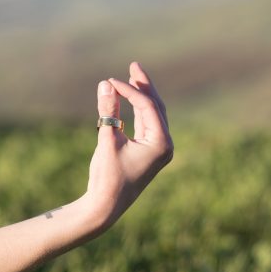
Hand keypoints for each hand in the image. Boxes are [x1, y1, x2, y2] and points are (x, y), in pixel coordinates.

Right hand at [84, 62, 172, 230]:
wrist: (106, 206)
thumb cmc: (107, 175)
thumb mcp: (107, 140)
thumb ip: (107, 111)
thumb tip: (106, 83)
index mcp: (161, 143)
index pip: (147, 107)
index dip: (129, 91)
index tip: (110, 82)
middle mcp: (164, 144)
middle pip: (156, 106)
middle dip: (144, 86)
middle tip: (134, 65)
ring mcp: (158, 148)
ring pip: (152, 114)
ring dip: (141, 96)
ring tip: (132, 76)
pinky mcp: (149, 151)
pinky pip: (146, 123)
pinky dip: (137, 110)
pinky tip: (129, 98)